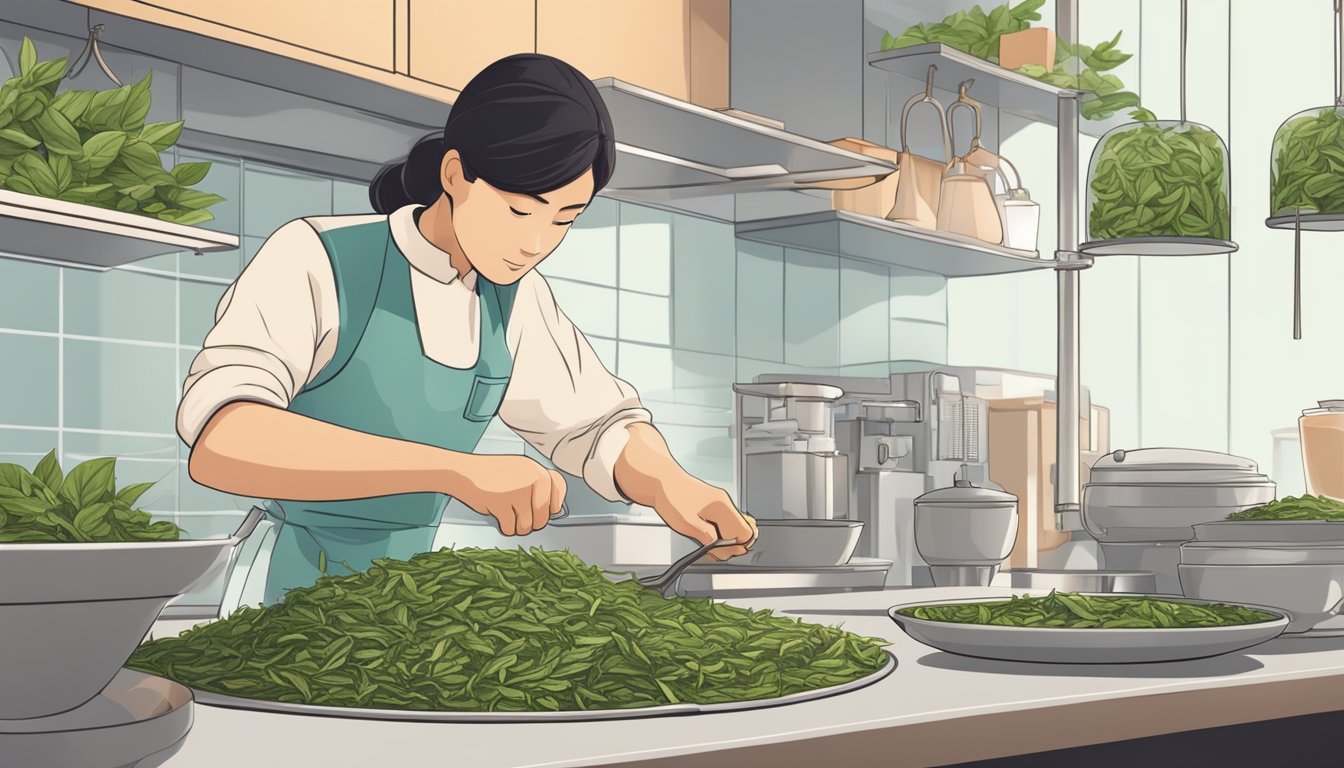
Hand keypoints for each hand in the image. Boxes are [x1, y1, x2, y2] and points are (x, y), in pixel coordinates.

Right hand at [451, 454, 566, 535]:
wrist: (463, 472)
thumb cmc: (490, 475)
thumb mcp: (519, 471)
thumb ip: (536, 485)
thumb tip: (553, 510)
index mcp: (536, 469)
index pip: (560, 489)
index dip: (553, 504)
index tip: (546, 510)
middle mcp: (531, 478)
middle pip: (544, 515)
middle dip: (532, 522)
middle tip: (520, 517)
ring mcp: (517, 490)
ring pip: (528, 525)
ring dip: (518, 527)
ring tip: (509, 517)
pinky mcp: (502, 502)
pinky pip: (511, 528)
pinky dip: (505, 528)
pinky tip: (499, 517)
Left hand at [654, 478, 757, 561]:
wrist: (659, 479)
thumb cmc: (670, 496)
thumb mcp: (686, 523)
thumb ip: (706, 536)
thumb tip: (719, 546)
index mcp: (723, 506)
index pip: (745, 532)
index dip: (736, 546)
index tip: (721, 551)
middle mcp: (724, 503)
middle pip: (742, 529)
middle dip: (731, 543)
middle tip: (714, 549)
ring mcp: (719, 503)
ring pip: (733, 526)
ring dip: (724, 538)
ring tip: (707, 542)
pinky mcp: (712, 504)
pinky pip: (724, 521)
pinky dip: (718, 531)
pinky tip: (704, 534)